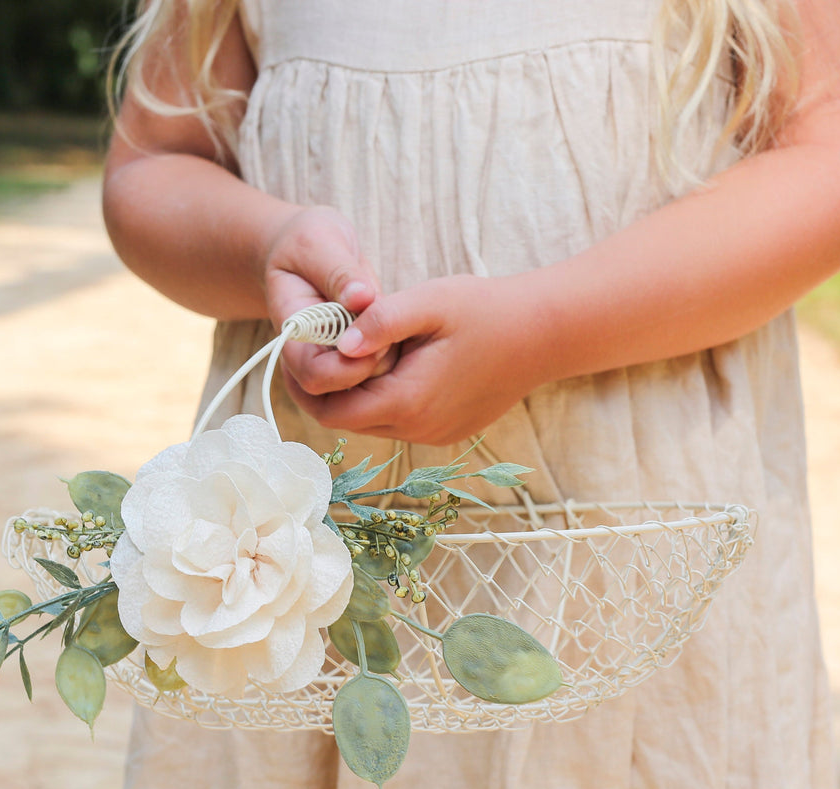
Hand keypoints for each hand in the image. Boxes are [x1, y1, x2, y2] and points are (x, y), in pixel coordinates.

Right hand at [262, 207, 396, 394]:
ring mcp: (334, 358)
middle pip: (341, 393)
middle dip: (373, 364)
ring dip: (387, 357)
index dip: (348, 365)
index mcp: (294, 332)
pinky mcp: (357, 353)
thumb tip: (362, 299)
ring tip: (392, 315)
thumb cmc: (307, 241)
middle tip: (389, 325)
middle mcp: (311, 354)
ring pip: (366, 385)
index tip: (371, 327)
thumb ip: (339, 271)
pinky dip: (394, 348)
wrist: (308, 247)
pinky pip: (381, 368)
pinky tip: (398, 323)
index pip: (314, 374)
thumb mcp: (319, 242)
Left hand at [284, 274, 545, 445]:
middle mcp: (417, 430)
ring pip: (370, 423)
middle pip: (345, 421)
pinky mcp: (447, 432)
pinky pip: (398, 421)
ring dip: (353, 392)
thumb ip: (379, 320)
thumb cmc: (486, 310)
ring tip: (347, 351)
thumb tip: (338, 344)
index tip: (294, 351)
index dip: (303, 385)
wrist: (545, 334)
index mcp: (407, 402)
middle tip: (311, 350)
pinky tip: (387, 364)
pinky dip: (381, 398)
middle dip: (322, 390)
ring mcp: (434, 436)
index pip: (330, 411)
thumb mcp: (429, 301)